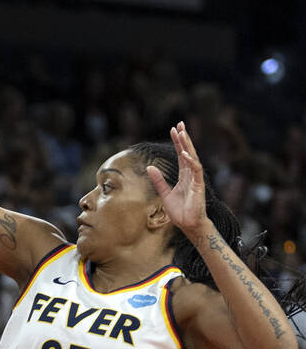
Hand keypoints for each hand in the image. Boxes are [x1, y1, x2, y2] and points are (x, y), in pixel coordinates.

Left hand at [146, 122, 209, 237]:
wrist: (188, 225)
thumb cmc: (179, 211)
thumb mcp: (165, 194)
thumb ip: (159, 181)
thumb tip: (149, 167)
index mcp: (184, 175)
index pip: (181, 155)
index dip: (177, 142)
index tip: (173, 129)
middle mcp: (191, 174)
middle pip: (188, 152)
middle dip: (184, 138)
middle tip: (180, 124)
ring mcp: (196, 179)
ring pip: (193, 157)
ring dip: (188, 145)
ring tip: (183, 132)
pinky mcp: (199, 185)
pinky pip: (196, 170)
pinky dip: (191, 161)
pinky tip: (185, 153)